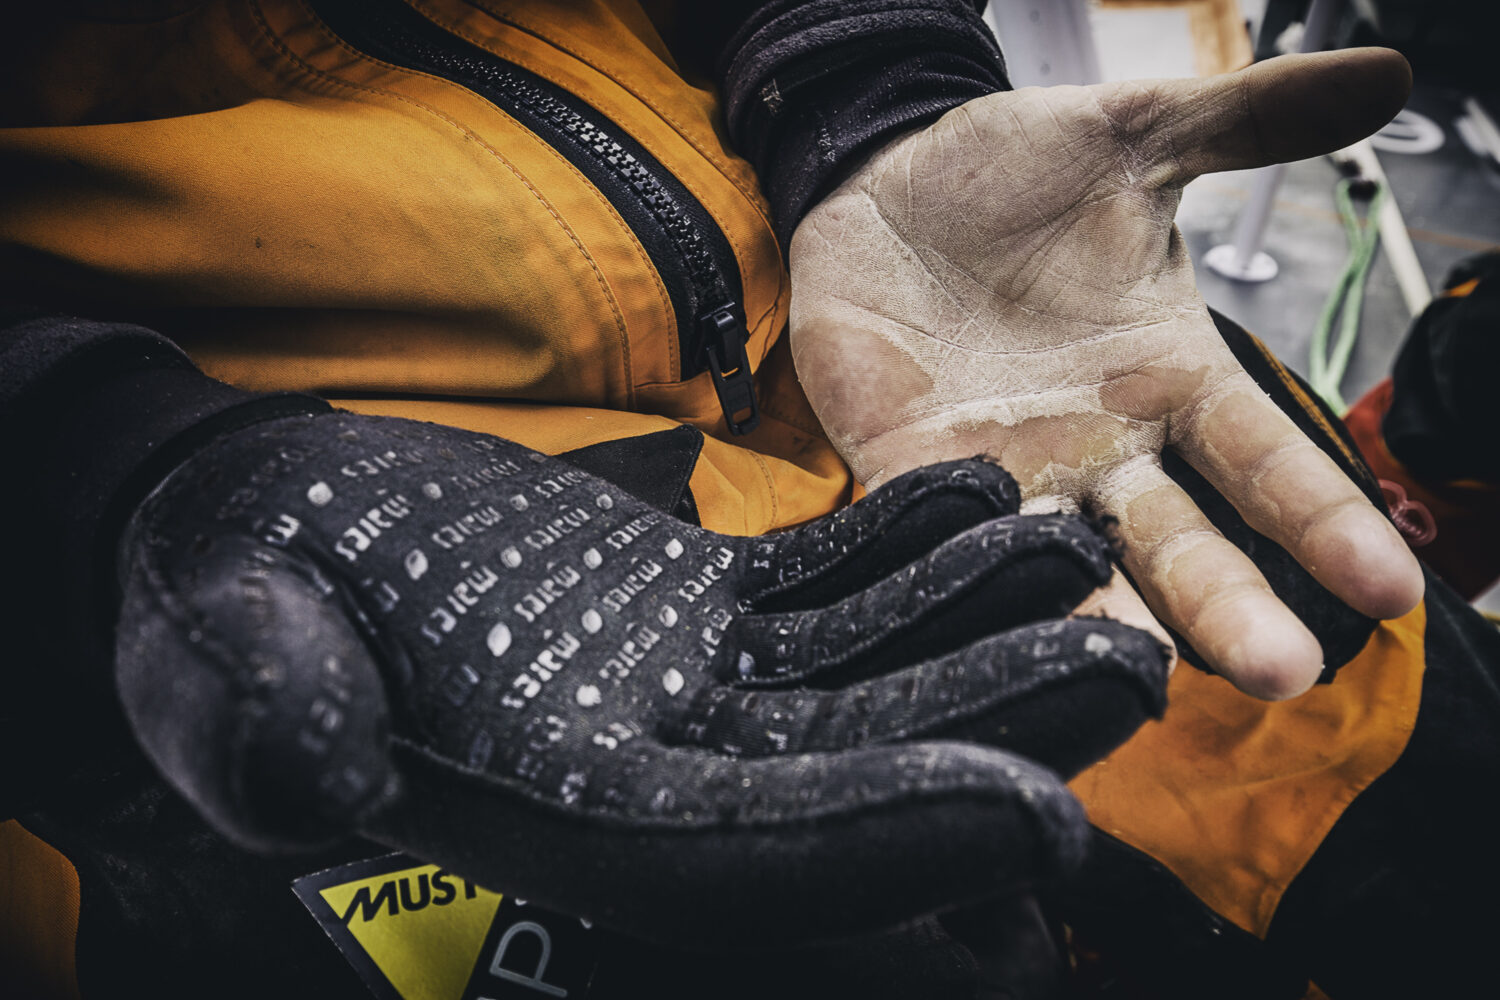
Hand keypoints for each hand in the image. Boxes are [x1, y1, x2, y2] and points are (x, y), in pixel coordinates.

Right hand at [113, 411, 1168, 946]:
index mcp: (552, 810)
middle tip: (1131, 667)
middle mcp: (646, 765)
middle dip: (990, 725)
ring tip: (1083, 554)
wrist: (259, 524)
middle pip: (852, 768)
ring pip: (861, 671)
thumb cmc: (220, 596)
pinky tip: (982, 490)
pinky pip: (820, 583)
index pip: (747, 861)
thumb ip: (262, 718)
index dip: (891, 847)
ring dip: (976, 621)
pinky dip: (900, 544)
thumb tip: (322, 770)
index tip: (1038, 816)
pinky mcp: (690, 605)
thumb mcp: (216, 652)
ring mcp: (682, 685)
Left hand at [789, 49, 1422, 699]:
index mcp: (1168, 379)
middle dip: (1228, 606)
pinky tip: (996, 618)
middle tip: (1283, 672)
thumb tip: (1389, 70)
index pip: (1263, 462)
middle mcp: (1099, 444)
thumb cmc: (1012, 174)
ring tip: (1142, 679)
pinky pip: (941, 529)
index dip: (1322, 521)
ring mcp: (1004, 465)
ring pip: (1065, 563)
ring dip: (1101, 619)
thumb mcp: (1130, 137)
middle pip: (1178, 544)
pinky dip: (966, 568)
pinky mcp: (908, 467)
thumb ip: (1242, 122)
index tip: (1389, 586)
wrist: (883, 180)